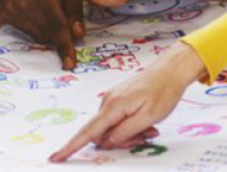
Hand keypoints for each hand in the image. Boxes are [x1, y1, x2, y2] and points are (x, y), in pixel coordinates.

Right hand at [0, 0, 87, 69]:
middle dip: (62, 35)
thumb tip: (78, 33)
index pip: (57, 25)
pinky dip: (39, 26)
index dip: (64, 46)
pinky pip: (27, 30)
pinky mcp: (6, 13)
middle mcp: (24, 2)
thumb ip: (75, 5)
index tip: (70, 64)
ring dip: (51, 31)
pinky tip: (41, 9)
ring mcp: (12, 9)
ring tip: (54, 8)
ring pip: (38, 34)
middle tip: (70, 22)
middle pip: (48, 32)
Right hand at [49, 42, 206, 162]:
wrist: (171, 69)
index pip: (88, 132)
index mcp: (113, 106)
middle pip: (102, 133)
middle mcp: (108, 101)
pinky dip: (129, 125)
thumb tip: (105, 142)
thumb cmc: (163, 91)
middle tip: (146, 137)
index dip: (71, 147)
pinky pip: (117, 119)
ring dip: (127, 133)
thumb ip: (124, 132)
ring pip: (111, 128)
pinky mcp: (118, 98)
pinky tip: (146, 122)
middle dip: (120, 141)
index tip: (55, 157)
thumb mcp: (148, 117)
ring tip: (150, 128)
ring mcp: (112, 99)